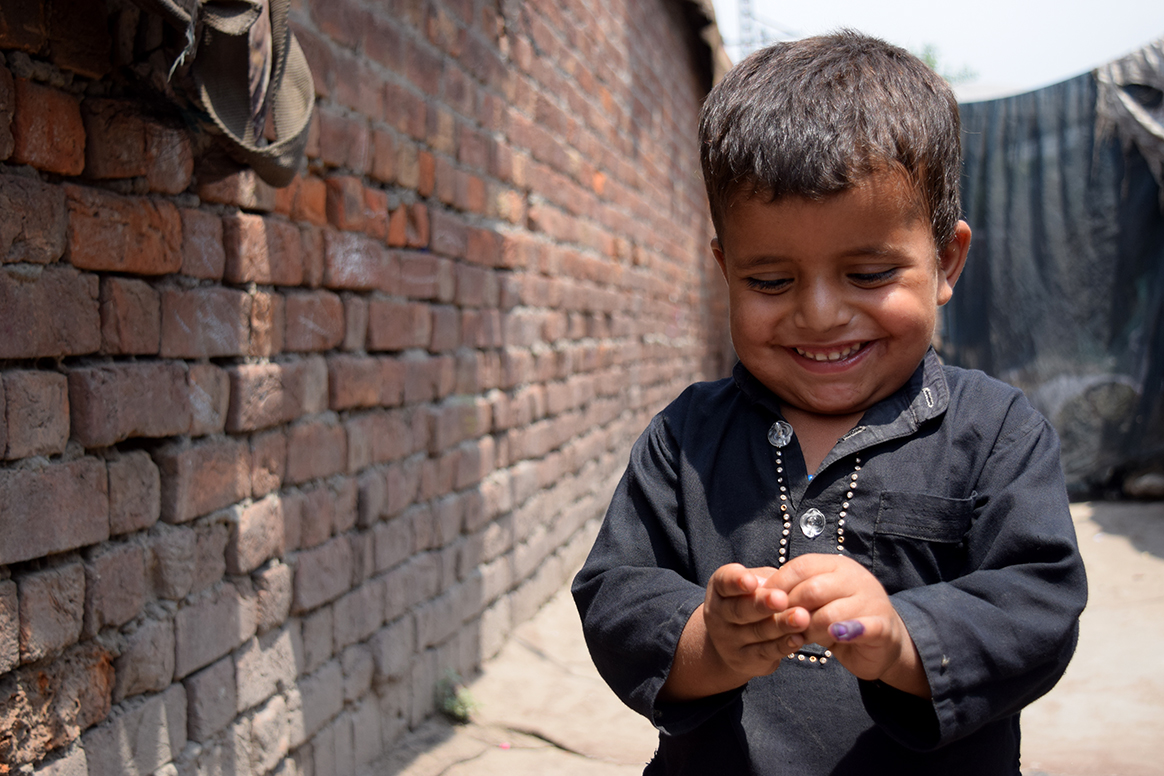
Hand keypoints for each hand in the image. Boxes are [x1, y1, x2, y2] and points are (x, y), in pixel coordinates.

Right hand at [700, 563, 809, 678]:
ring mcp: (729, 640)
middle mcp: (719, 614)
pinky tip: (798, 638)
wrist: (734, 639)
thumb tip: (786, 587)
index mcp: (720, 588)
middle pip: (740, 609)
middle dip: (761, 604)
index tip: (751, 581)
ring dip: (781, 625)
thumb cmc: (752, 598)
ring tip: (801, 618)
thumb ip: (768, 581)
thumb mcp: (755, 583)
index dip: (737, 581)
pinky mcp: (744, 660)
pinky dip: (783, 645)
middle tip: (781, 599)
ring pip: (757, 632)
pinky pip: (765, 652)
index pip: (725, 582)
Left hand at [763, 554, 929, 696]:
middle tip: (778, 626)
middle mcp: (854, 578)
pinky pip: (863, 628)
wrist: (883, 641)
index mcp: (835, 565)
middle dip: (790, 610)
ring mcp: (871, 600)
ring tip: (802, 638)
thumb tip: (755, 587)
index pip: (801, 567)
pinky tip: (834, 638)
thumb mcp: (816, 601)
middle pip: (813, 589)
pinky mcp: (883, 626)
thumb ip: (792, 592)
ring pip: (831, 613)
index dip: (778, 585)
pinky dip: (845, 632)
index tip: (761, 603)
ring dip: (810, 629)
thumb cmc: (839, 617)